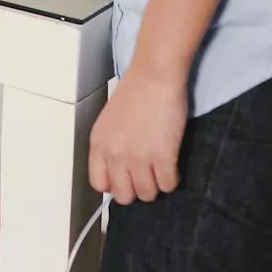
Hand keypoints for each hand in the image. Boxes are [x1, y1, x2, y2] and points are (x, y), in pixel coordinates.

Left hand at [88, 67, 187, 204]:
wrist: (154, 76)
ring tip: (161, 171)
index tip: (126, 179)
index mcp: (99, 145)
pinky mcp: (163, 157)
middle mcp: (115, 155)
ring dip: (156, 185)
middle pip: (124, 195)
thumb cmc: (135, 92)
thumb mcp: (109, 121)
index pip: (99, 184)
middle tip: (147, 177)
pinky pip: (169, 185)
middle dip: (137, 189)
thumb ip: (110, 146)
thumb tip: (119, 170)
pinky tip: (173, 167)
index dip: (114, 185)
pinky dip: (172, 180)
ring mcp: (138, 158)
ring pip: (147, 194)